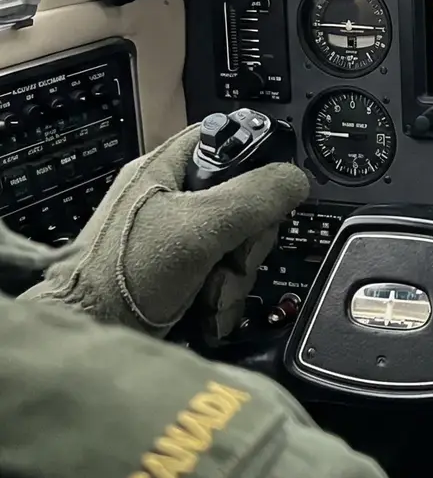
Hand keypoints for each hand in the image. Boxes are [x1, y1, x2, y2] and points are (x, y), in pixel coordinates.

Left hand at [18, 123, 310, 338]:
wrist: (89, 340)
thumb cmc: (127, 275)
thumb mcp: (203, 225)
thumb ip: (257, 195)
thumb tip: (297, 179)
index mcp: (166, 167)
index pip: (229, 137)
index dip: (257, 160)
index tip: (267, 196)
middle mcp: (170, 196)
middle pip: (244, 197)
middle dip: (248, 238)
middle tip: (233, 259)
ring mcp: (174, 235)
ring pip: (238, 239)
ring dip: (236, 273)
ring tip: (213, 294)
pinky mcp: (179, 270)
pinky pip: (223, 269)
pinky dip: (224, 292)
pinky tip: (210, 308)